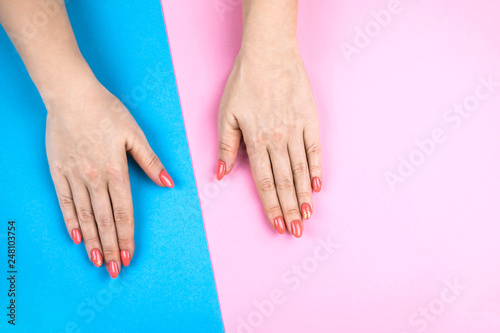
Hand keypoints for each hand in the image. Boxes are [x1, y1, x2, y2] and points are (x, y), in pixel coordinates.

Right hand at [45, 76, 173, 277]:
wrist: (71, 95)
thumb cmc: (106, 111)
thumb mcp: (135, 134)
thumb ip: (150, 161)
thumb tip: (169, 182)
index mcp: (116, 170)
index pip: (124, 212)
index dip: (127, 236)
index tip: (129, 255)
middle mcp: (94, 178)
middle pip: (105, 220)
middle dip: (111, 247)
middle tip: (114, 270)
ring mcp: (74, 176)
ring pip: (85, 216)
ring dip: (92, 241)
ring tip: (97, 261)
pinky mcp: (58, 172)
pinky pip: (65, 202)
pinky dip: (71, 220)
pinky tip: (76, 237)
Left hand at [217, 46, 321, 237]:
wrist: (270, 54)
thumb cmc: (244, 83)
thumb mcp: (226, 114)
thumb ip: (227, 147)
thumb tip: (221, 175)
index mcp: (256, 141)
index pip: (264, 182)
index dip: (270, 206)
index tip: (276, 224)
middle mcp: (278, 140)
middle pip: (284, 182)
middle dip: (289, 209)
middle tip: (295, 231)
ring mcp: (296, 131)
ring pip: (301, 171)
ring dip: (303, 196)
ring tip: (307, 215)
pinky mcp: (310, 121)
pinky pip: (315, 150)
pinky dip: (317, 169)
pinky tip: (318, 187)